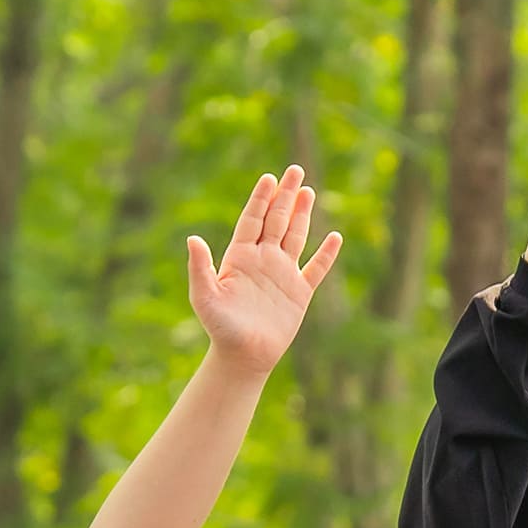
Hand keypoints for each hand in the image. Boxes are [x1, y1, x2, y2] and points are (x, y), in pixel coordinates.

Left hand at [184, 166, 347, 374]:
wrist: (242, 357)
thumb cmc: (220, 329)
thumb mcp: (205, 297)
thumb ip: (200, 268)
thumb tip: (192, 239)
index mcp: (240, 257)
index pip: (252, 220)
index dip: (261, 199)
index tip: (269, 178)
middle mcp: (262, 261)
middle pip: (276, 220)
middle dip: (285, 196)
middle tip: (294, 169)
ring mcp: (282, 275)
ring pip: (295, 237)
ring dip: (302, 214)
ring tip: (308, 191)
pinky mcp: (299, 293)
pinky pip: (316, 269)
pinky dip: (326, 254)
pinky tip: (335, 237)